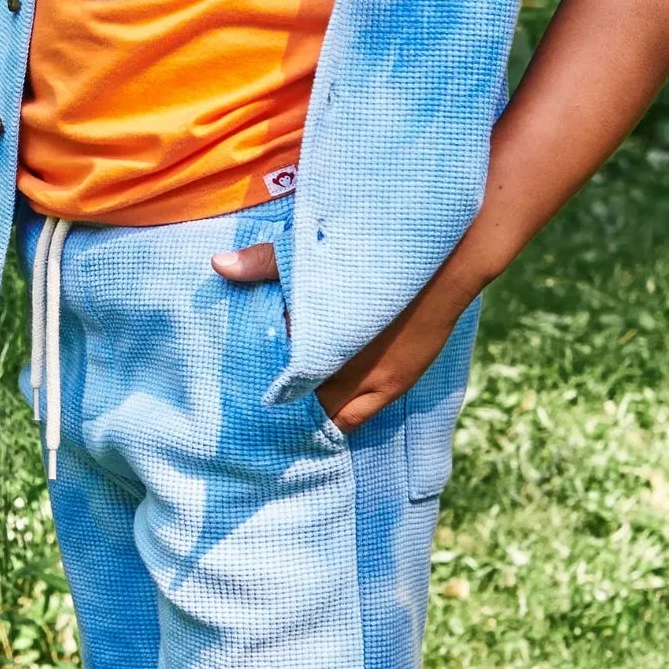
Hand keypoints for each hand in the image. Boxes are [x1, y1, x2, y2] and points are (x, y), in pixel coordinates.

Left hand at [207, 237, 462, 433]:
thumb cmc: (381, 254)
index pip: (283, 383)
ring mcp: (378, 383)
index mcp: (323, 343)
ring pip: (334, 414)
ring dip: (316, 411)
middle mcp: (349, 373)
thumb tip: (218, 265)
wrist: (450, 260)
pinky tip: (329, 412)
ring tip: (295, 411)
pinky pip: (362, 415)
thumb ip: (267, 263)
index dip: (265, 389)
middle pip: (306, 405)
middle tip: (265, 405)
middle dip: (288, 405)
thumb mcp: (318, 253)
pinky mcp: (399, 382)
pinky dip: (343, 415)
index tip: (245, 392)